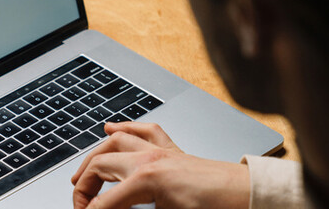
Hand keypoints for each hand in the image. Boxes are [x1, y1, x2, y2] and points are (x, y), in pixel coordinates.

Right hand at [71, 122, 250, 208]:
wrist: (248, 198)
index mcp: (146, 180)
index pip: (104, 203)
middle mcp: (150, 159)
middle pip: (100, 165)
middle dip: (83, 187)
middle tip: (81, 207)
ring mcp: (161, 151)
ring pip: (116, 142)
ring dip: (95, 155)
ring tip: (81, 175)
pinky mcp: (174, 151)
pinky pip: (144, 131)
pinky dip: (125, 128)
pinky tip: (111, 128)